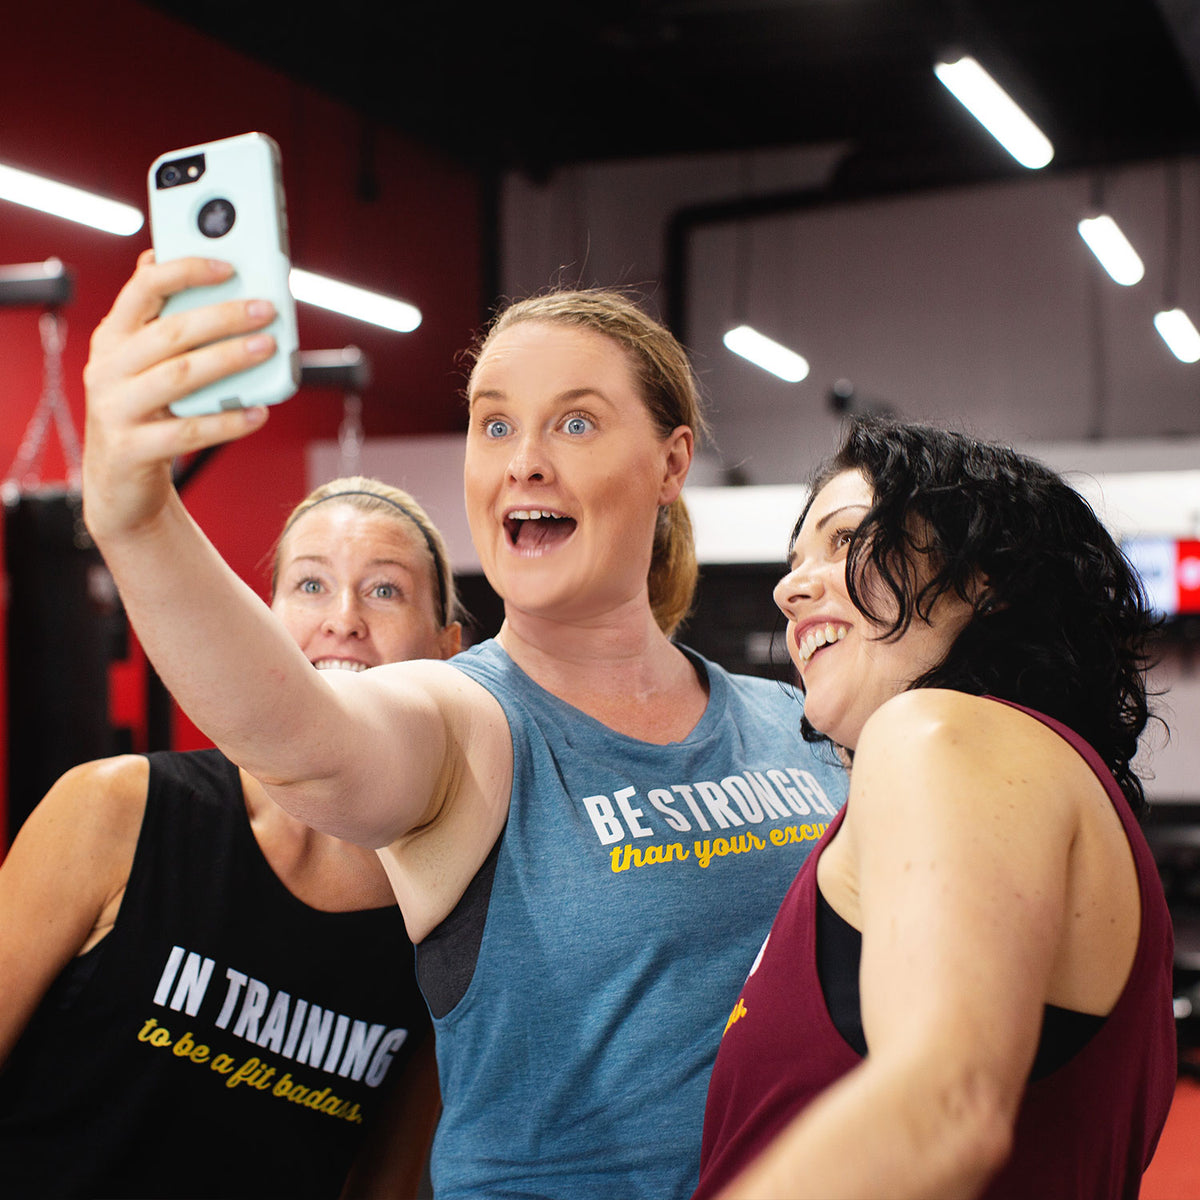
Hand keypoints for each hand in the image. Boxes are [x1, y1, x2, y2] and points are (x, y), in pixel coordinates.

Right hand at [83, 250, 275, 541]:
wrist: (117, 483)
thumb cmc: (143, 414)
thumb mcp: (143, 365)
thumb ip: (163, 323)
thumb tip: (187, 265)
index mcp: (113, 339)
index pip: (142, 290)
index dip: (184, 272)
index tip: (228, 266)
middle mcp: (108, 369)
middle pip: (170, 333)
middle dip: (222, 317)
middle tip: (266, 310)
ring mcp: (115, 410)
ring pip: (180, 376)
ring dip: (228, 360)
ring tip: (267, 348)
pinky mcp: (131, 449)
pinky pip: (187, 432)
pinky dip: (227, 421)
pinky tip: (259, 413)